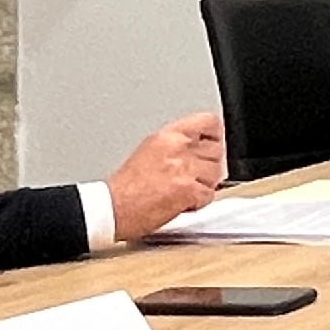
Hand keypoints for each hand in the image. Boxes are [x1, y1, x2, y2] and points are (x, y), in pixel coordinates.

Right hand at [106, 112, 227, 241]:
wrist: (112, 207)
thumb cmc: (124, 186)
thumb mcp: (149, 150)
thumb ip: (176, 146)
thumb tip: (197, 149)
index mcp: (168, 136)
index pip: (208, 122)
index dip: (215, 136)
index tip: (213, 145)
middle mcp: (178, 148)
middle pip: (217, 151)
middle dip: (209, 166)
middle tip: (195, 176)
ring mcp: (184, 169)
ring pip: (216, 174)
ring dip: (205, 185)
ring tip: (186, 190)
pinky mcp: (188, 190)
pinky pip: (209, 195)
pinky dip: (199, 202)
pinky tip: (184, 203)